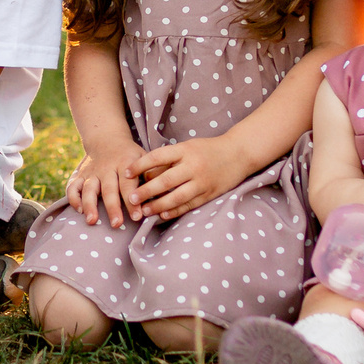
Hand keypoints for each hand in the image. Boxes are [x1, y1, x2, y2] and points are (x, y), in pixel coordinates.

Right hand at [67, 140, 147, 227]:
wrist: (107, 139)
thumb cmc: (131, 156)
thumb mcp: (144, 157)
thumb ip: (153, 173)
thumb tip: (166, 191)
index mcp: (125, 163)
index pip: (129, 184)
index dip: (132, 201)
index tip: (137, 217)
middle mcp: (107, 168)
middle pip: (109, 189)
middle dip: (112, 207)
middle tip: (117, 224)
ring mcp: (92, 172)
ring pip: (89, 189)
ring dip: (89, 205)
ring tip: (92, 221)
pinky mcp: (80, 175)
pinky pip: (73, 187)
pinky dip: (74, 198)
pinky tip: (78, 211)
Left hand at [130, 135, 249, 221]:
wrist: (238, 154)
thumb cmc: (208, 149)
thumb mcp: (188, 147)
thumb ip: (169, 159)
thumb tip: (145, 174)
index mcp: (185, 150)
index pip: (157, 157)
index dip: (140, 165)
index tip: (126, 173)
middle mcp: (193, 166)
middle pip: (165, 180)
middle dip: (146, 191)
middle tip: (131, 198)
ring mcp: (202, 181)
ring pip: (177, 196)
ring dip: (159, 205)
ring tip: (145, 211)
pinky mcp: (209, 194)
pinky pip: (189, 204)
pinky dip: (175, 211)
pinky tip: (163, 215)